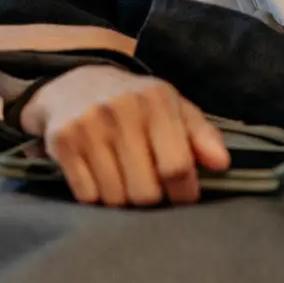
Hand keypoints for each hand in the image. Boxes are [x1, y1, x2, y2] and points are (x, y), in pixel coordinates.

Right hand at [18, 67, 229, 206]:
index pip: (177, 167)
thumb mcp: (174, 108)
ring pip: (115, 199)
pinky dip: (95, 195)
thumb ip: (202, 135)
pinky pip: (86, 196)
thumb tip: (222, 165)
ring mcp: (87, 126)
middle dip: (151, 197)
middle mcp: (120, 110)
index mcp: (155, 100)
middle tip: (148, 184)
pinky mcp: (62, 142)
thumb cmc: (136, 103)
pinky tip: (98, 175)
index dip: (184, 192)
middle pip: (145, 192)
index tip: (182, 194)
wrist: (74, 84)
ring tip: (123, 178)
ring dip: (122, 198)